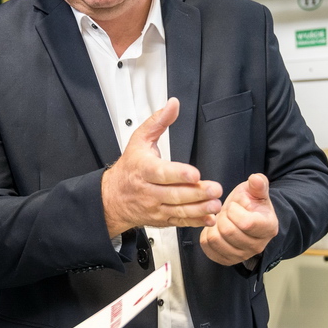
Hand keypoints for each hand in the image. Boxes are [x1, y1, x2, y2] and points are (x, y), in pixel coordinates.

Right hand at [101, 98, 221, 235]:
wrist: (113, 198)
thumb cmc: (129, 168)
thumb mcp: (139, 140)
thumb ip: (158, 122)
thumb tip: (173, 105)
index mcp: (144, 169)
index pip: (161, 173)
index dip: (178, 174)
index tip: (194, 174)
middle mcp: (149, 191)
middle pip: (174, 194)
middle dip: (197, 193)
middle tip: (215, 189)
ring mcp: (156, 207)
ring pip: (179, 210)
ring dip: (199, 209)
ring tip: (215, 204)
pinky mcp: (162, 219)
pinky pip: (179, 222)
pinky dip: (195, 222)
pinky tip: (208, 218)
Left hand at [200, 173, 278, 265]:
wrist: (245, 217)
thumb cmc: (251, 203)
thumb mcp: (256, 190)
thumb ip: (258, 184)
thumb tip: (255, 178)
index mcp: (268, 227)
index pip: (246, 223)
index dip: (234, 211)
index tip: (233, 205)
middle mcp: (258, 246)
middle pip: (228, 232)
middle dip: (222, 216)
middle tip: (225, 212)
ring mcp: (243, 255)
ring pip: (216, 240)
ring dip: (213, 226)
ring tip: (220, 220)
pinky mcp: (227, 260)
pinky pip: (208, 248)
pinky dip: (206, 235)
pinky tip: (214, 229)